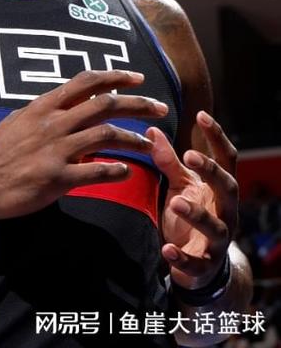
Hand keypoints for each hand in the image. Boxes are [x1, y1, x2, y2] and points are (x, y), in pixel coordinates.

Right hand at [0, 69, 167, 219]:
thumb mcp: (18, 121)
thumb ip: (45, 112)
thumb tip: (65, 103)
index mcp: (44, 106)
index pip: (86, 82)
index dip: (115, 76)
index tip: (138, 77)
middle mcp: (53, 123)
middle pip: (105, 104)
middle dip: (138, 104)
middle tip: (160, 108)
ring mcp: (56, 150)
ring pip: (106, 135)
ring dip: (134, 139)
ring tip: (150, 145)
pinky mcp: (57, 177)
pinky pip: (96, 172)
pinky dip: (116, 170)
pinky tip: (125, 172)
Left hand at [148, 112, 238, 288]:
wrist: (198, 264)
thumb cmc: (189, 212)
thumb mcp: (180, 184)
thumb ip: (169, 160)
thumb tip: (152, 130)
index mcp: (219, 188)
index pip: (226, 158)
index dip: (216, 136)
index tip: (201, 115)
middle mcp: (225, 211)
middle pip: (228, 187)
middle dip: (211, 172)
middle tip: (190, 156)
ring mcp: (217, 239)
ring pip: (215, 225)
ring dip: (197, 213)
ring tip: (177, 202)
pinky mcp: (204, 264)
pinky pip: (196, 262)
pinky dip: (182, 257)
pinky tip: (167, 249)